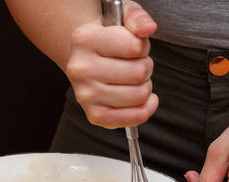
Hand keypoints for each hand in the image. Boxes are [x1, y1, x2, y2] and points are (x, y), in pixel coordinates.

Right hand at [65, 1, 157, 128]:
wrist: (85, 57)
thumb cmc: (108, 37)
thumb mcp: (121, 16)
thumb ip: (137, 17)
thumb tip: (147, 28)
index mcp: (84, 39)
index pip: (134, 46)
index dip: (142, 46)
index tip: (133, 46)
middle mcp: (81, 69)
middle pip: (138, 73)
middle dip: (145, 67)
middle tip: (135, 64)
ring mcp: (85, 95)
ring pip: (139, 95)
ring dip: (144, 87)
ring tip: (132, 79)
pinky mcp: (94, 115)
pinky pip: (132, 118)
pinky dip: (144, 110)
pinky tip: (141, 99)